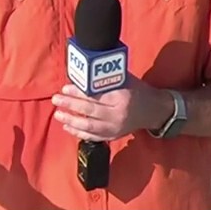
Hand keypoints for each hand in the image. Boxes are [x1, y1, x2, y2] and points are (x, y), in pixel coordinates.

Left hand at [52, 76, 173, 142]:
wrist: (154, 110)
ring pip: (89, 126)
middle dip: (70, 105)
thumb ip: (106, 77)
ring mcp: (115, 128)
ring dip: (71, 121)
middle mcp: (118, 115)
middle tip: (56, 99)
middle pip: (89, 111)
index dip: (78, 92)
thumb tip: (83, 72)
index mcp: (121, 97)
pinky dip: (78, 132)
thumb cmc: (137, 90)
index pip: (96, 96)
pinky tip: (67, 126)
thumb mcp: (125, 78)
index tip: (65, 88)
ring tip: (58, 114)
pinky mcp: (113, 136)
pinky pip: (93, 136)